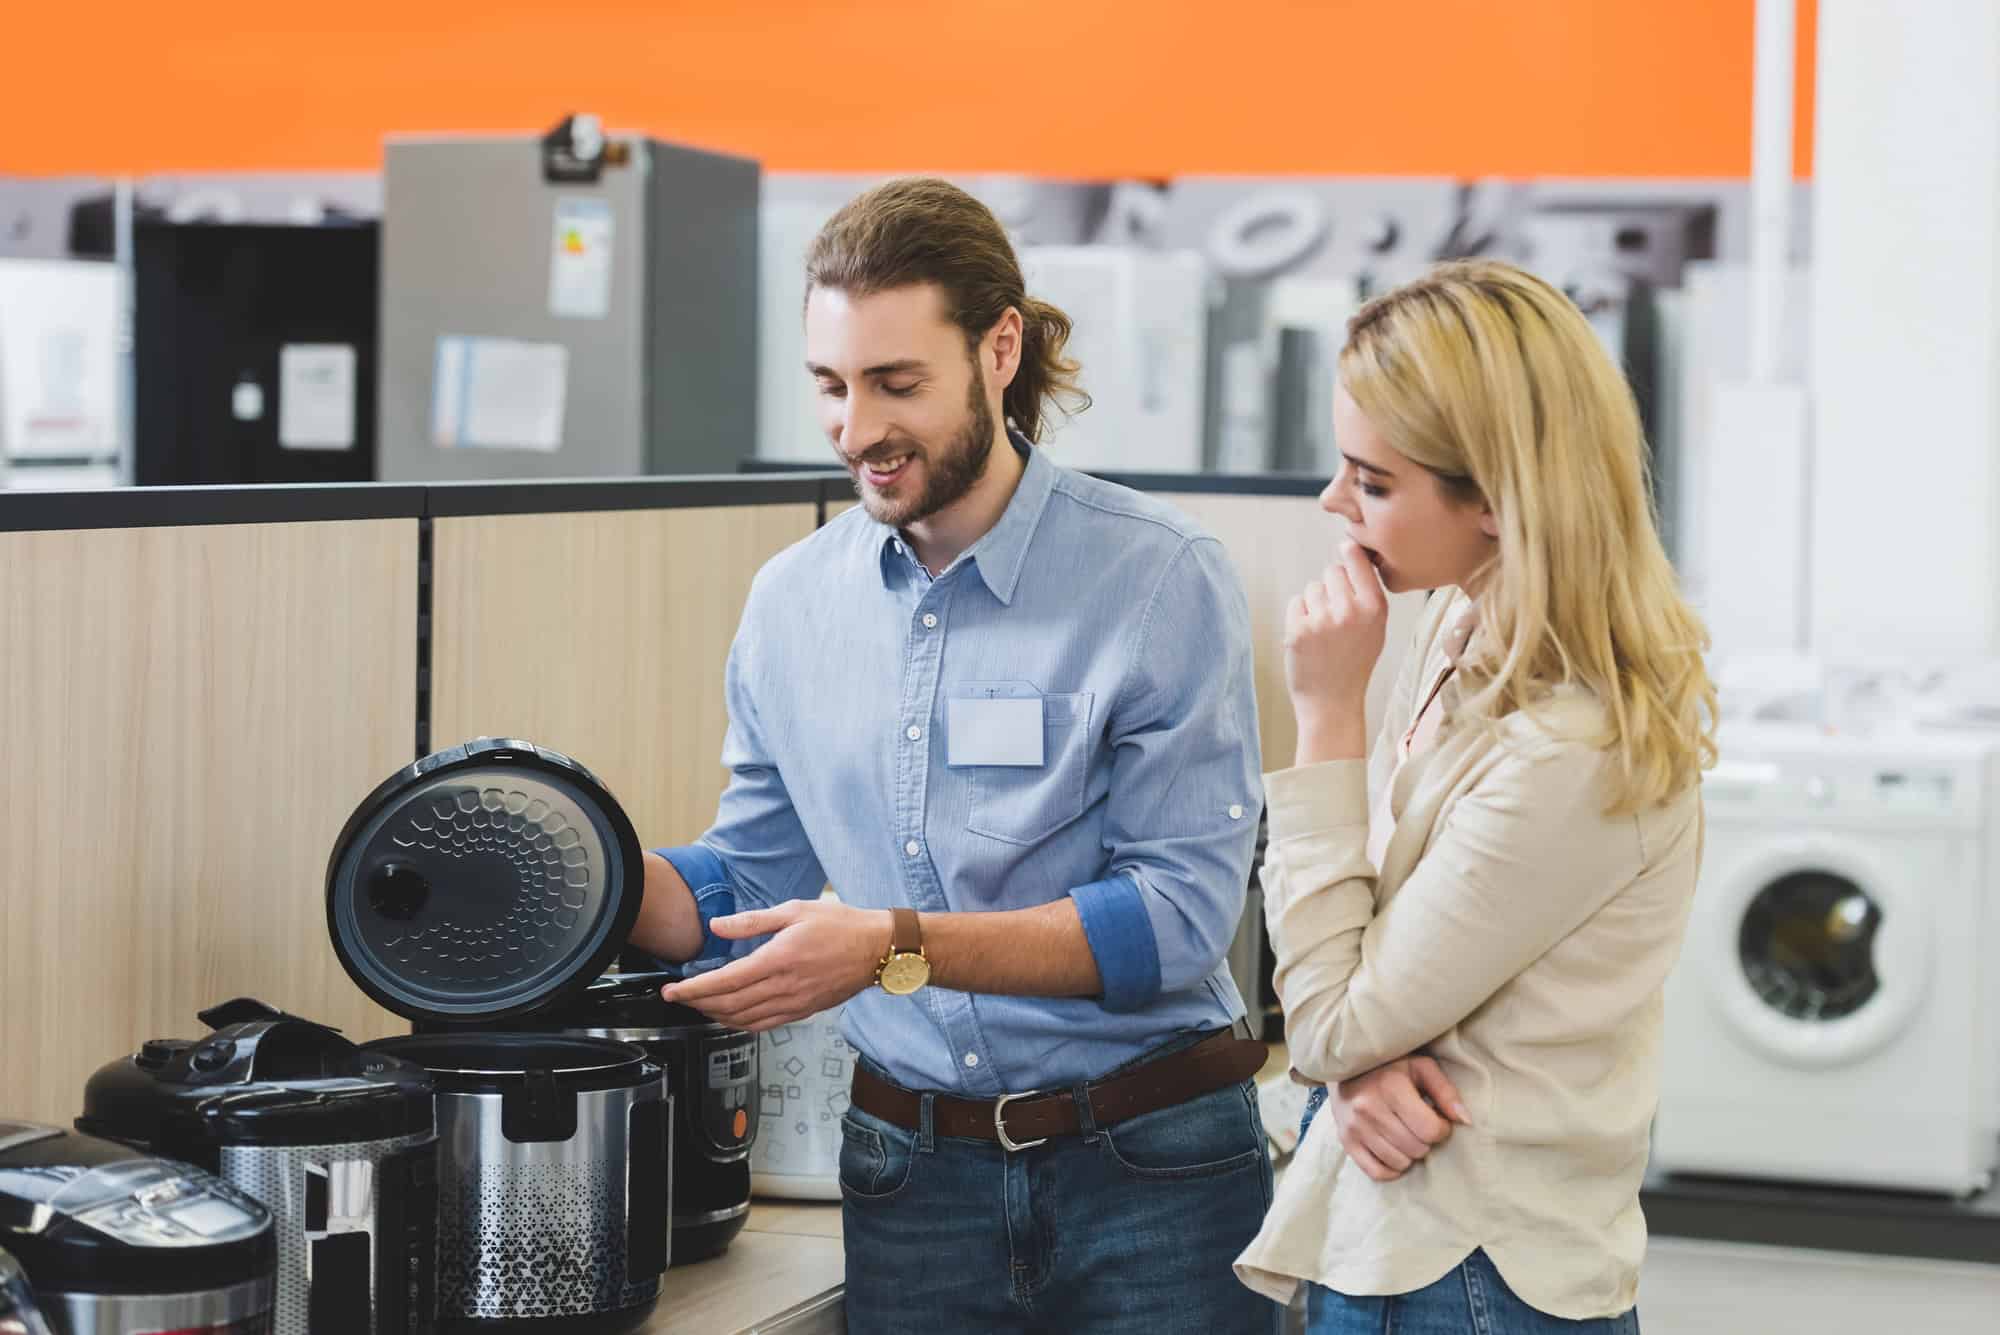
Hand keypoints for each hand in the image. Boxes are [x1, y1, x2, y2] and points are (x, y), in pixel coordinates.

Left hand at [658, 900, 891, 1031]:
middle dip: (698, 1004)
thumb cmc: (841, 925)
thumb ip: (752, 921)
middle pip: (729, 1005)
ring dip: (716, 1016)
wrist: (878, 949)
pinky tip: (730, 1017)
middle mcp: (784, 987)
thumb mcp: (795, 910)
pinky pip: (764, 1025)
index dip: (694, 989)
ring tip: (699, 1006)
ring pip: (744, 1020)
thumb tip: (717, 926)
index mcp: (778, 959)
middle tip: (678, 998)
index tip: (673, 990)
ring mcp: (794, 1004)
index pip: (725, 981)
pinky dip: (741, 1024)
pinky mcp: (803, 1012)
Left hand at [1283, 540, 1388, 751]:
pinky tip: (1310, 637)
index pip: (1357, 559)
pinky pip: (1296, 602)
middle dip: (1331, 586)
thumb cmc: (1355, 662)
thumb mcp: (1376, 629)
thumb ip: (1367, 594)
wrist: (1332, 702)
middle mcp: (1349, 611)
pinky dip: (1299, 615)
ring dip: (1315, 603)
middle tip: (1335, 614)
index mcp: (1374, 608)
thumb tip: (1351, 551)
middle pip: (1332, 570)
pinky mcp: (1298, 629)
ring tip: (1324, 631)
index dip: (1349, 552)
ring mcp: (1322, 620)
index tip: (1346, 549)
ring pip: (1313, 587)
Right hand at [1325, 1056, 1469, 1182]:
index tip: (1438, 1120)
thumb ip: (1445, 1091)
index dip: (1442, 1129)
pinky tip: (1394, 1152)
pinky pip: (1377, 1172)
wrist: (1344, 1066)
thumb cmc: (1390, 1067)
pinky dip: (1391, 1169)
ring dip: (1409, 1155)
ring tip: (1406, 1136)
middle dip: (1426, 1141)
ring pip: (1399, 1162)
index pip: (1429, 1129)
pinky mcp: (1346, 1141)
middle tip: (1420, 1127)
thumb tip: (1465, 1120)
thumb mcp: (1421, 1067)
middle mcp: (1369, 1107)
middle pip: (1416, 1148)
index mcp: (1391, 1086)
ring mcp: (1355, 1127)